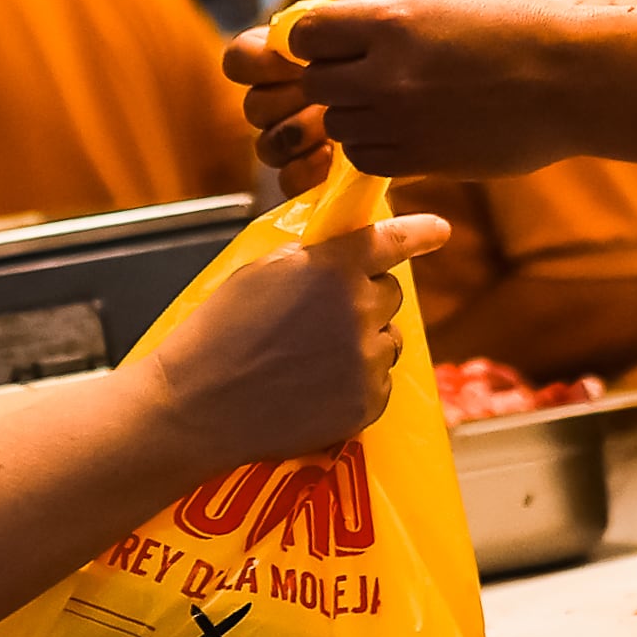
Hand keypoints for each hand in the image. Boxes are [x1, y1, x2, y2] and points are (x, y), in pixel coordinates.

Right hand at [139, 215, 450, 461]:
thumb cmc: (217, 335)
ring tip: (311, 359)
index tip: (440, 230)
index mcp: (332, 268)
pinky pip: (380, 381)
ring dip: (363, 342)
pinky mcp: (367, 403)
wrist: (196, 406)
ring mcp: (367, 360)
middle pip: (389, 294)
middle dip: (363, 298)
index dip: (420, 232)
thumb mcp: (259, 272)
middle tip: (318, 318)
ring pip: (388, 339)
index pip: (392, 241)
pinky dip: (357, 382)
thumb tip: (345, 250)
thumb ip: (312, 257)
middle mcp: (359, 310)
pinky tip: (314, 387)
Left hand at [225, 0, 579, 179]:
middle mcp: (388, 76)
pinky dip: (373, 144)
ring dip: (354, 112)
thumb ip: (382, 1)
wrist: (570, 81)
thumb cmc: (511, 22)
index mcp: (392, 23)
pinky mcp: (421, 159)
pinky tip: (403, 126)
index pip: (306, 35)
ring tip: (394, 98)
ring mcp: (402, 122)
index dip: (314, 37)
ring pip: (336, 124)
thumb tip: (332, 17)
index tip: (333, 40)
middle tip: (365, 71)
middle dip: (333, 75)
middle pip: (315, 83)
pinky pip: (363, 158)